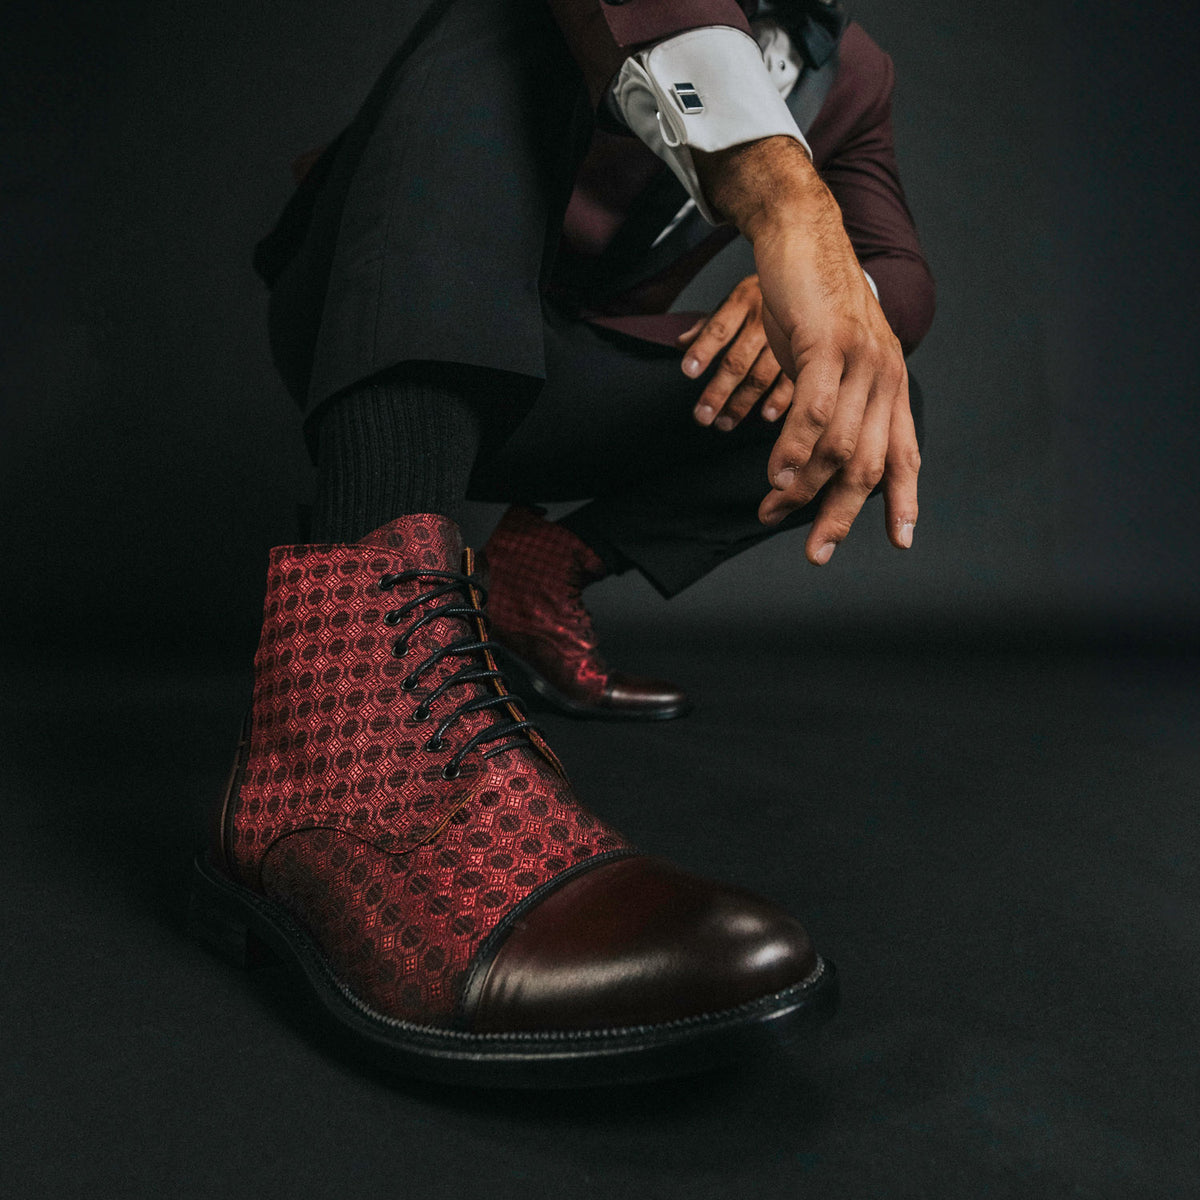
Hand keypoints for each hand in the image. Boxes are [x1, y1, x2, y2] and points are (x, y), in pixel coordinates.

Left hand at [678, 275, 793, 430]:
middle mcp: (763, 321)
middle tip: (702, 415)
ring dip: (742, 403)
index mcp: (742, 302)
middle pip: (737, 361)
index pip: (719, 329)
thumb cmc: (766, 295)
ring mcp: (786, 338)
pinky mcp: (807, 352)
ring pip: (761, 376)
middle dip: (718, 391)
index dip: (703, 350)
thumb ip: (708, 324)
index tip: (688, 372)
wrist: (816, 275)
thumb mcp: (735, 299)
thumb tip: (680, 343)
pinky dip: (780, 400)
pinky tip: (766, 416)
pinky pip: (792, 380)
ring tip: (724, 422)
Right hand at [694, 137, 919, 562]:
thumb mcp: (830, 359)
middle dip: (841, 515)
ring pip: (836, 445)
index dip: (903, 500)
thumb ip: (834, 404)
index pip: (904, 453)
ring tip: (771, 509)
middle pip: (869, 464)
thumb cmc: (810, 302)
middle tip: (816, 551)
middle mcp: (885, 375)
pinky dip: (793, 448)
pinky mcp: (828, 344)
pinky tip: (776, 473)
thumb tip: (816, 455)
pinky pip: (812, 411)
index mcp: (890, 383)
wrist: (801, 235)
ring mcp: (860, 360)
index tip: (902, 540)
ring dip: (801, 487)